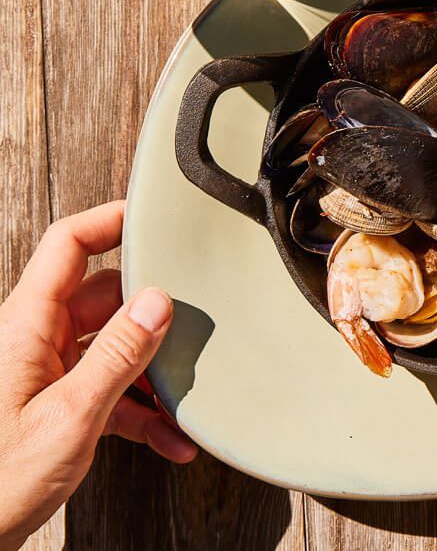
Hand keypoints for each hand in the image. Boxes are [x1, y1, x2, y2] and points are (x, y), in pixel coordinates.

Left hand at [0, 202, 196, 549]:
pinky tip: (169, 437)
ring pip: (112, 347)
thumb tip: (158, 302)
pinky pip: (108, 389)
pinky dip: (140, 411)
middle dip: (153, 316)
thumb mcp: (69, 417)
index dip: (110, 220)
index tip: (154, 218)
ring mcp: (44, 372)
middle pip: (105, 298)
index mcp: (25, 326)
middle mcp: (34, 339)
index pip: (68, 245)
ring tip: (185, 400)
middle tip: (193, 326)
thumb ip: (118, 355)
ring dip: (152, 374)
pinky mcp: (55, 403)